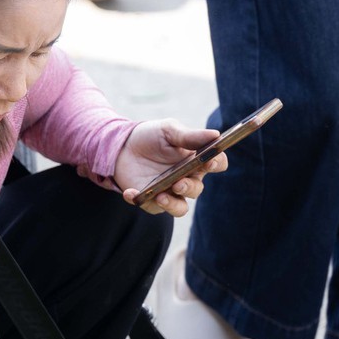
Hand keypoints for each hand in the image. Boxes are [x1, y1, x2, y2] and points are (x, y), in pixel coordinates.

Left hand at [105, 119, 225, 216]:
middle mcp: (186, 178)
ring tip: (160, 196)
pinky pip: (150, 207)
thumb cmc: (151, 137)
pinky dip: (139, 200)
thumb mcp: (168, 130)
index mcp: (196, 160)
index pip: (216, 163)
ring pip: (180, 208)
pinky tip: (130, 193)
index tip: (209, 162)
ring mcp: (170, 192)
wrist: (122, 147)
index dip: (217, 163)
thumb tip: (215, 135)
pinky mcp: (151, 200)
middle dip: (188, 187)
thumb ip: (190, 136)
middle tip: (178, 183)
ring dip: (172, 205)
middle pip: (196, 189)